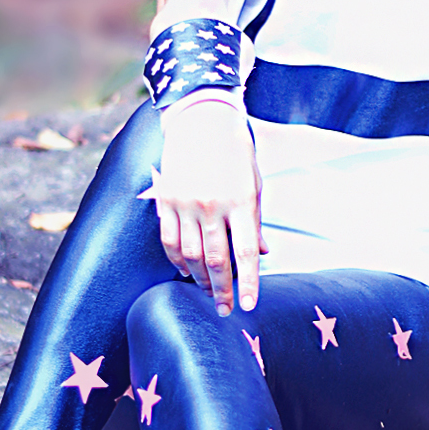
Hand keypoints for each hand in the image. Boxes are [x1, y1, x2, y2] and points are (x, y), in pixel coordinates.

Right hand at [156, 100, 265, 314]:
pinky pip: (169, 241)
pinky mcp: (166, 200)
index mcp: (241, 201)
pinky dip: (177, 261)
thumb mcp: (254, 184)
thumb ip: (256, 221)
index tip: (248, 305)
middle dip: (222, 289)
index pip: (246, 252)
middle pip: (216, 260)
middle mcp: (212, 205)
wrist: (201, 120)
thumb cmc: (235, 153)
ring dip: (200, 278)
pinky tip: (186, 271)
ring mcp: (185, 203)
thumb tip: (262, 255)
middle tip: (224, 309)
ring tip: (208, 292)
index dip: (248, 283)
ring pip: (191, 255)